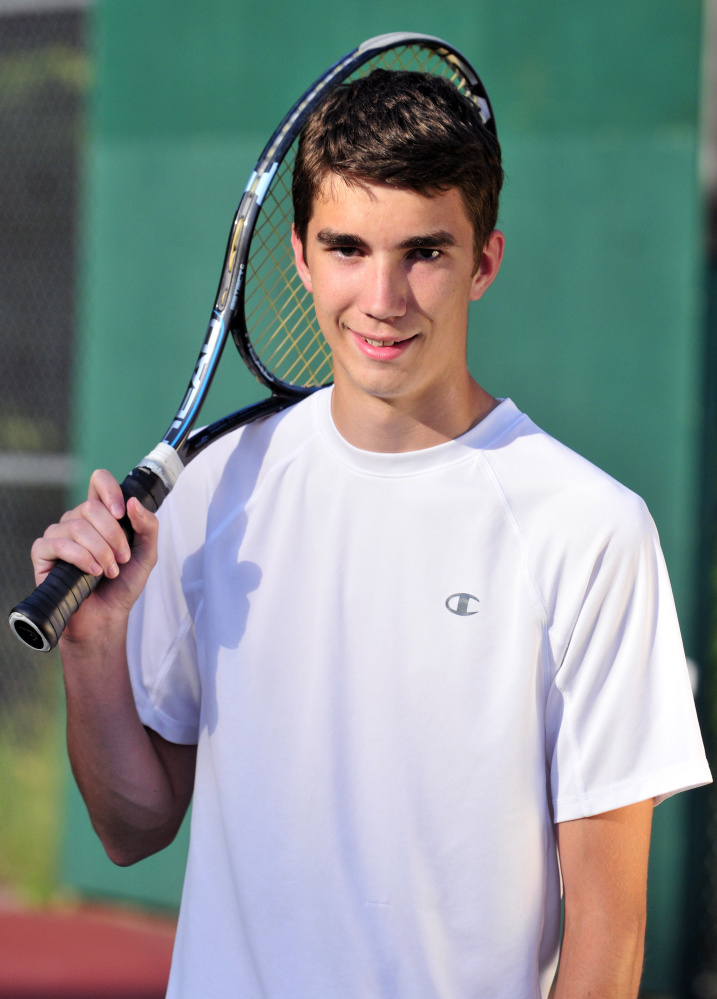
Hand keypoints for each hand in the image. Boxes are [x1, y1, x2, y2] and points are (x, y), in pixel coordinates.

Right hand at [30, 469, 158, 642]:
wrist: (106, 616)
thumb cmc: (123, 585)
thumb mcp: (146, 554)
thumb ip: (147, 526)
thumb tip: (133, 502)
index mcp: (101, 515)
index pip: (99, 481)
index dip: (110, 490)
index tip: (122, 514)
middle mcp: (78, 520)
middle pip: (91, 507)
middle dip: (113, 536)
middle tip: (121, 559)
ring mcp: (58, 535)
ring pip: (77, 526)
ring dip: (100, 551)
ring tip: (109, 570)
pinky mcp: (43, 553)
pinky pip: (59, 544)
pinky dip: (81, 558)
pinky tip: (92, 572)